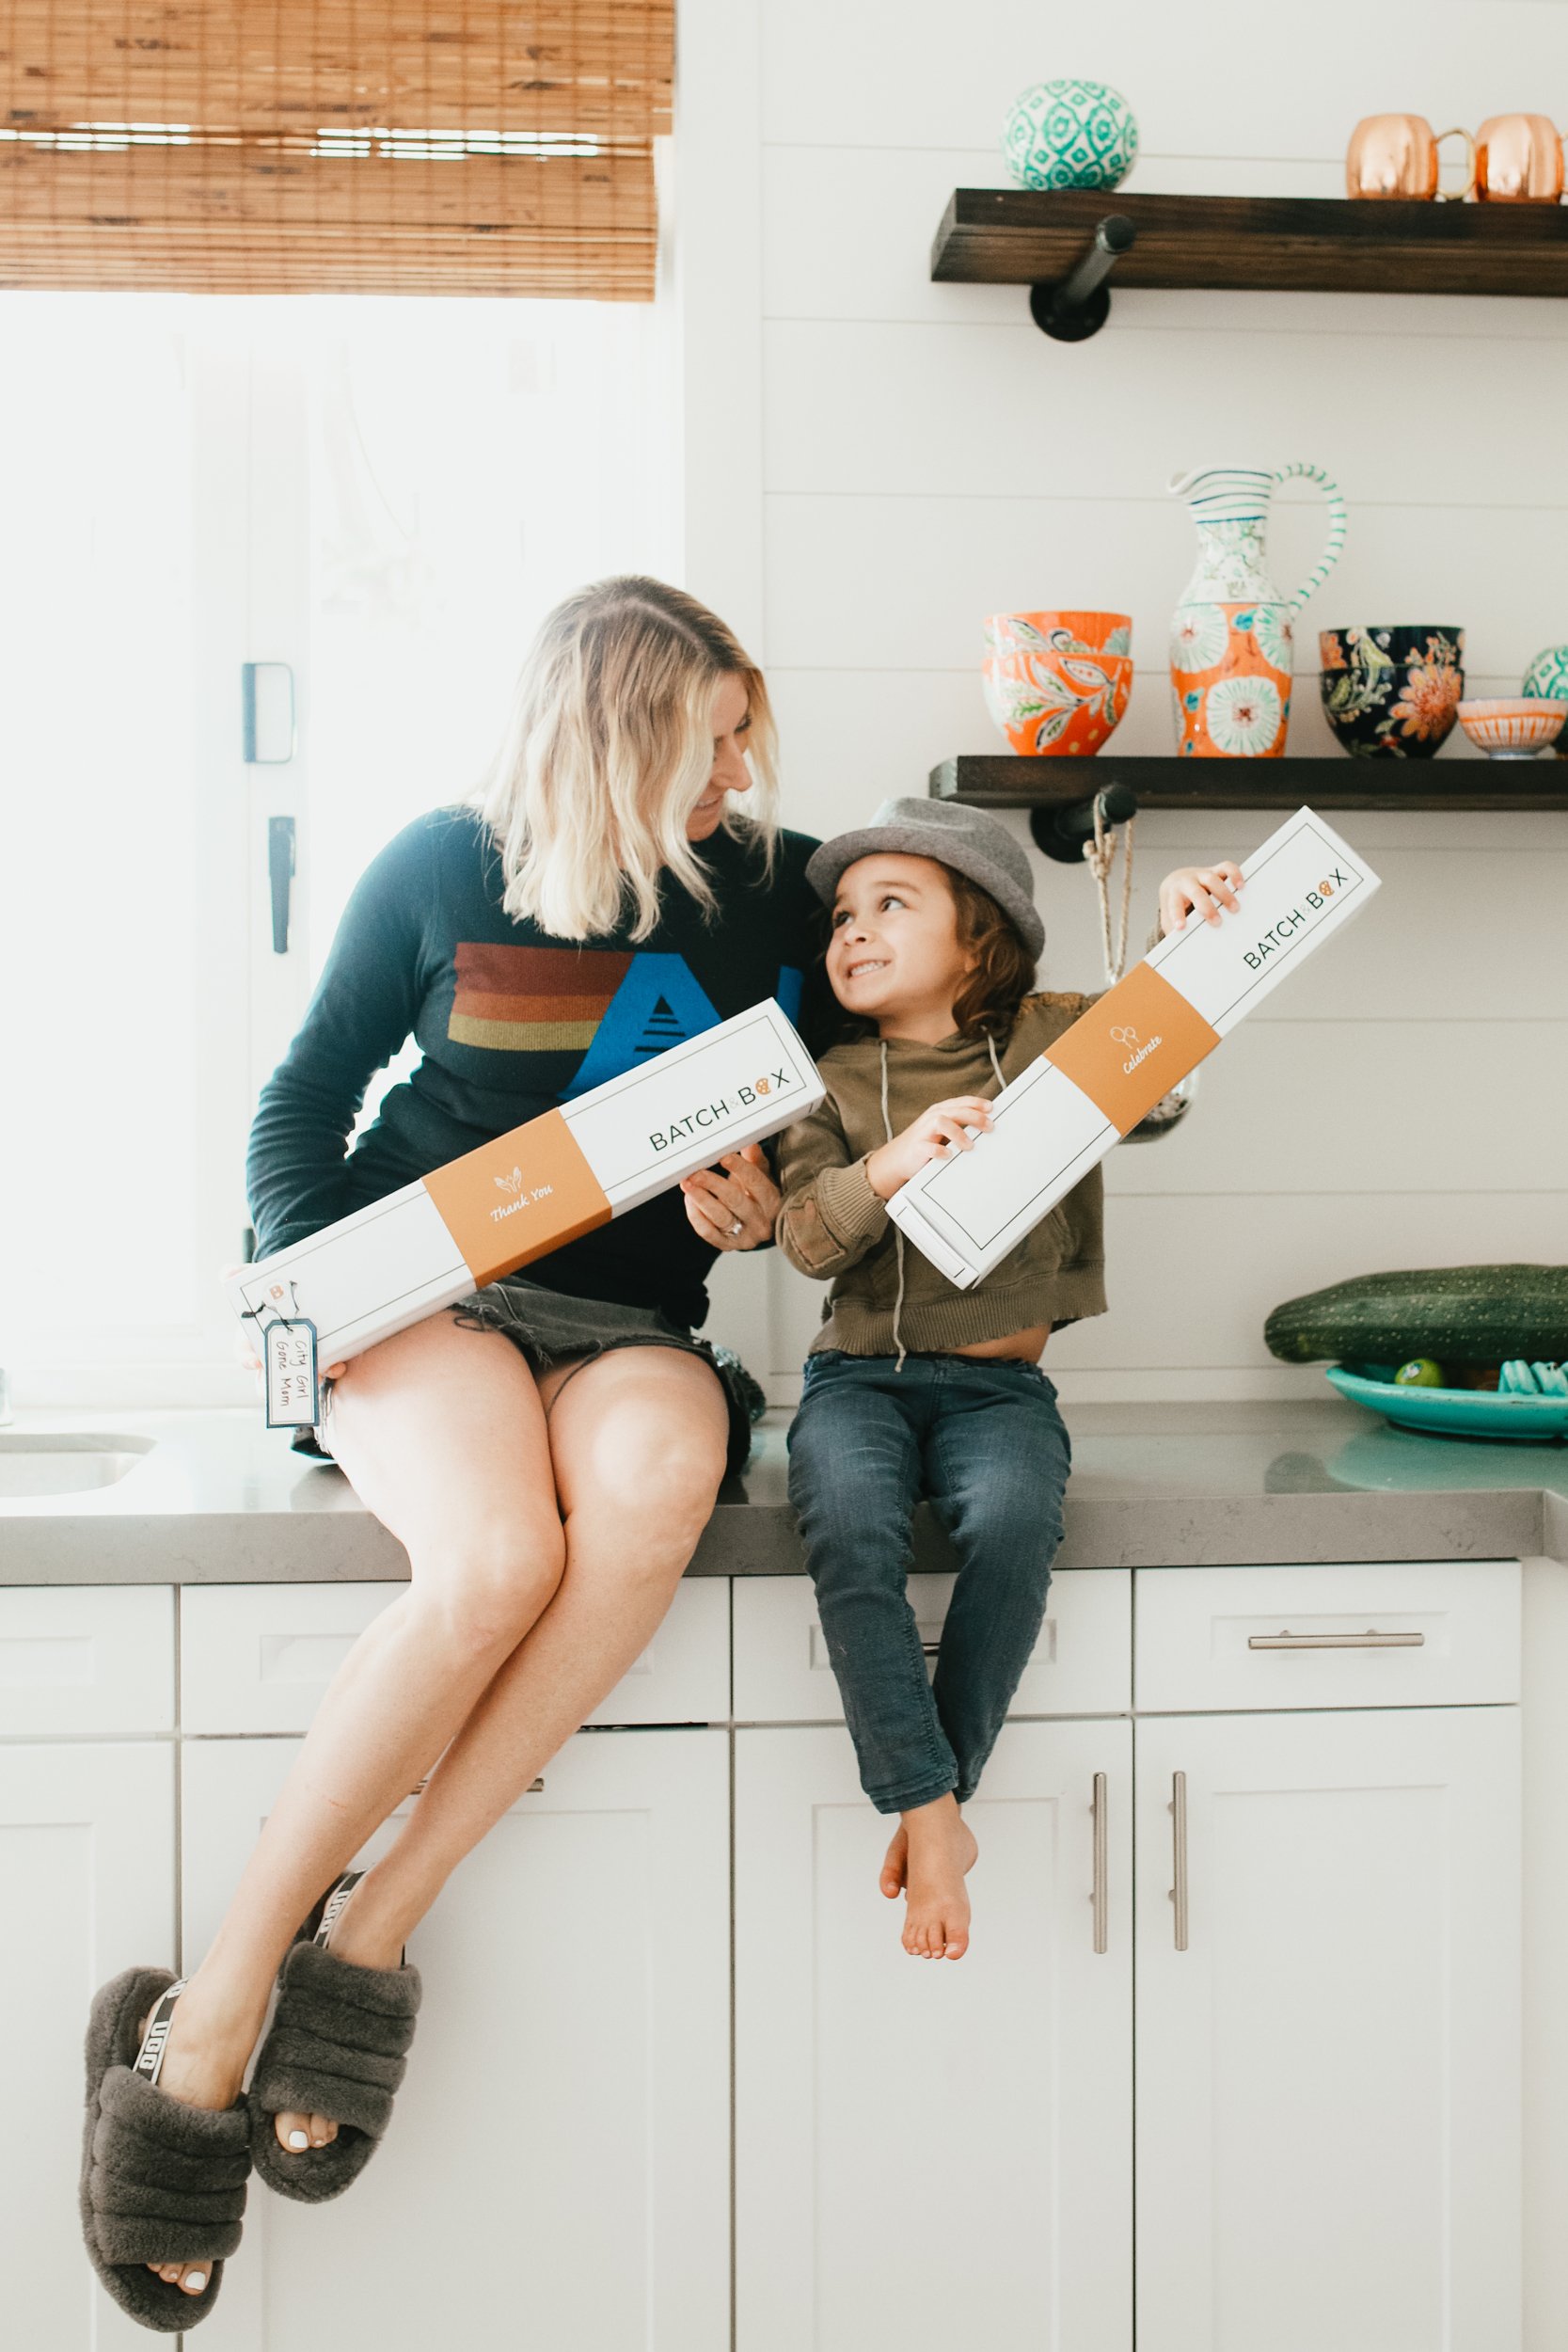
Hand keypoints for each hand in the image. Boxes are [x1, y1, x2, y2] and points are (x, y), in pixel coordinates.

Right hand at [220, 1265, 345, 1381]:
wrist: (302, 1285)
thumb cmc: (274, 1288)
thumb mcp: (256, 1278)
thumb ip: (238, 1274)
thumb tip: (227, 1273)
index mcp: (255, 1338)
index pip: (245, 1354)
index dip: (247, 1359)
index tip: (255, 1360)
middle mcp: (276, 1353)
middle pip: (274, 1376)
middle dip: (282, 1378)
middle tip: (292, 1374)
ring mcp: (299, 1356)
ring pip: (302, 1376)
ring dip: (311, 1377)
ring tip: (323, 1371)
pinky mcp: (322, 1355)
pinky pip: (326, 1369)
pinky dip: (332, 1369)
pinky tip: (339, 1365)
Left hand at [679, 1144, 780, 1250]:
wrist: (759, 1225)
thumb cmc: (759, 1196)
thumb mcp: (762, 1176)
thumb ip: (755, 1160)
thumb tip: (749, 1144)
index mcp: (772, 1202)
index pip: (756, 1183)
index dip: (740, 1169)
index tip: (724, 1157)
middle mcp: (760, 1222)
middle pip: (736, 1201)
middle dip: (713, 1185)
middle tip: (695, 1173)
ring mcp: (744, 1236)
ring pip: (720, 1217)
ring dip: (700, 1199)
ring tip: (687, 1184)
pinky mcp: (727, 1245)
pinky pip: (707, 1232)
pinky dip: (696, 1215)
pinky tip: (690, 1199)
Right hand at [865, 1096, 993, 1199]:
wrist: (898, 1158)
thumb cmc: (927, 1142)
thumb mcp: (944, 1130)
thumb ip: (961, 1125)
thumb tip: (987, 1126)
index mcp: (941, 1111)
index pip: (961, 1102)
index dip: (976, 1103)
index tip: (991, 1108)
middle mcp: (932, 1118)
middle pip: (955, 1110)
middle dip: (974, 1117)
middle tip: (989, 1127)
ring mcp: (923, 1131)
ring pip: (941, 1122)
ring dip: (958, 1133)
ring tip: (970, 1146)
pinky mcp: (917, 1147)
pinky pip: (928, 1147)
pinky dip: (939, 1150)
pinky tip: (948, 1155)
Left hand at [1159, 859, 1243, 934]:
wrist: (1175, 882)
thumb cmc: (1176, 905)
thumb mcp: (1170, 918)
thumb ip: (1175, 931)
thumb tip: (1183, 951)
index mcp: (1174, 895)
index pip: (1174, 905)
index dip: (1177, 915)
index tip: (1181, 927)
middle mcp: (1187, 883)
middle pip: (1196, 892)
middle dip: (1207, 908)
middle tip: (1217, 922)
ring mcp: (1202, 875)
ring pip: (1212, 878)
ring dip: (1224, 894)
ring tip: (1235, 909)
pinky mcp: (1215, 870)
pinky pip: (1226, 867)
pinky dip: (1234, 874)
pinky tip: (1241, 886)